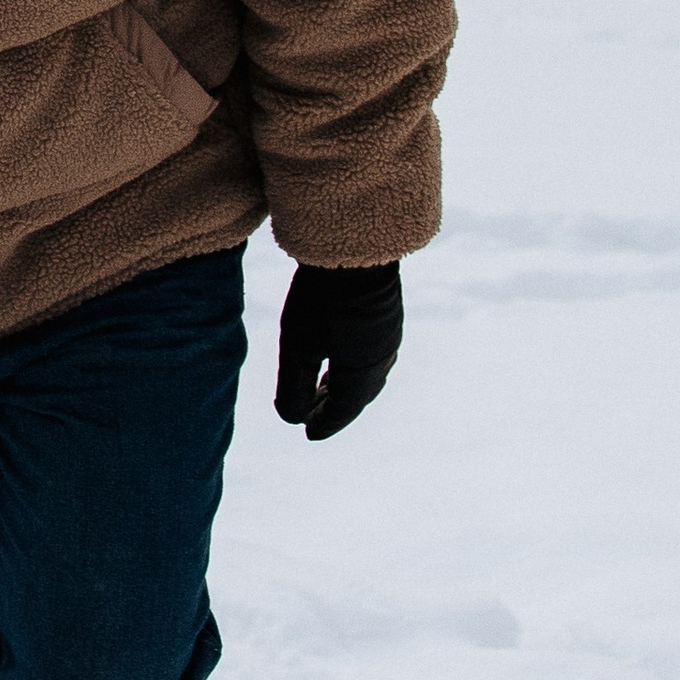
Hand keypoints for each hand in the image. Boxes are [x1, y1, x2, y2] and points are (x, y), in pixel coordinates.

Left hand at [274, 265, 401, 441]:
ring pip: (367, 371)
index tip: (308, 435)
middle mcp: (383, 355)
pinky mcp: (385, 310)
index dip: (325, 423)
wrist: (354, 245)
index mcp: (364, 371)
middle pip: (358, 393)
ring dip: (345, 385)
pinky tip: (343, 352)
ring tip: (325, 388)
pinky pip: (372, 350)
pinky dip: (354, 363)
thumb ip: (294, 388)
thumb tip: (291, 420)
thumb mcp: (298, 348)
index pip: (344, 409)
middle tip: (313, 416)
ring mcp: (388, 332)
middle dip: (335, 408)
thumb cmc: (322, 300)